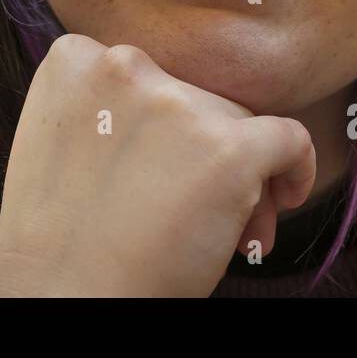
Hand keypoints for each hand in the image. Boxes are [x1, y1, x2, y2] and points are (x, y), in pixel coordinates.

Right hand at [0, 33, 316, 296]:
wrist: (63, 297)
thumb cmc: (59, 239)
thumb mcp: (60, 141)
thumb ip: (107, 109)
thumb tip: (189, 121)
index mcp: (75, 60)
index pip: (148, 74)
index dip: (159, 125)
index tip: (153, 167)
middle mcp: (124, 65)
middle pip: (196, 98)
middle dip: (202, 151)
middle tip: (190, 209)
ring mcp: (177, 104)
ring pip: (237, 123)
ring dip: (238, 173)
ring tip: (219, 231)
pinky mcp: (227, 147)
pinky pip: (289, 138)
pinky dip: (296, 167)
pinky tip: (287, 195)